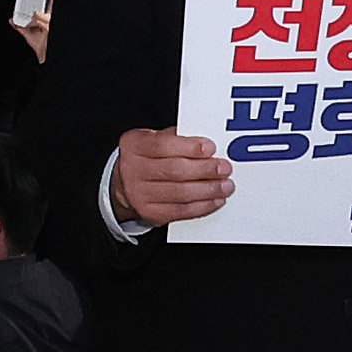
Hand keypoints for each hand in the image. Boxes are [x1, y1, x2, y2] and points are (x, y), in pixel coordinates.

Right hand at [109, 127, 231, 225]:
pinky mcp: (149, 213)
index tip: (211, 148)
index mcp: (134, 144)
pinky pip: (181, 211)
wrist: (126, 184)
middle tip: (224, 168)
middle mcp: (132, 168)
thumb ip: (177, 138)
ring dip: (208, 190)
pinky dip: (202, 206)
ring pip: (180, 193)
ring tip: (225, 185)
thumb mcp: (154, 139)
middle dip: (204, 170)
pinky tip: (215, 200)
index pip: (163, 145)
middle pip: (174, 170)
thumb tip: (206, 145)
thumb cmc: (146, 158)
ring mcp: (138, 193)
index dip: (189, 147)